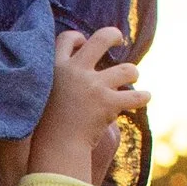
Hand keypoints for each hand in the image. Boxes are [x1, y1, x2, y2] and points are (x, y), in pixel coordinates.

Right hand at [26, 27, 145, 183]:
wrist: (54, 149)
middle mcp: (75, 71)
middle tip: (118, 40)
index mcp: (55, 67)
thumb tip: (73, 66)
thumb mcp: (41, 95)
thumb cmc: (46, 127)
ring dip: (132, 73)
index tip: (84, 44)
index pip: (67, 38)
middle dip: (114, 36)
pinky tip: (145, 97)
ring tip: (132, 78)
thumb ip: (56, 79)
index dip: (78, 38)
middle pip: (102, 38)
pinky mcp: (108, 103)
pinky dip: (143, 97)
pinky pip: (136, 96)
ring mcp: (93, 86)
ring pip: (127, 69)